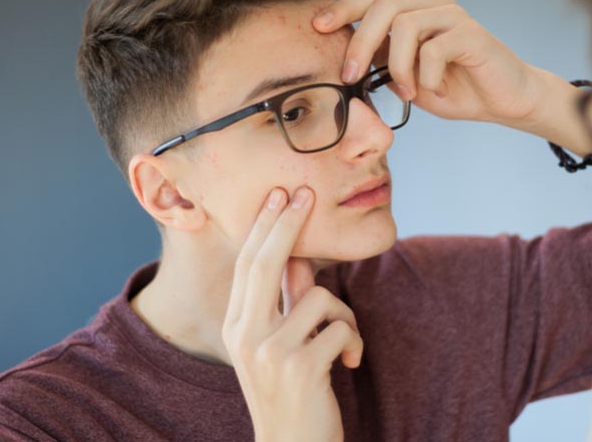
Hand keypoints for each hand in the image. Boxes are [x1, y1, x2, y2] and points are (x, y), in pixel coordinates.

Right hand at [222, 187, 361, 441]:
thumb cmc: (290, 395)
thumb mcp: (280, 345)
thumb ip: (286, 302)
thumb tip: (298, 257)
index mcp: (237, 326)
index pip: (248, 265)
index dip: (265, 227)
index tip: (280, 195)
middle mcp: (246, 335)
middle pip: (266, 264)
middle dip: (289, 224)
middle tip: (305, 194)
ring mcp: (270, 352)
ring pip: (321, 299)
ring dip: (345, 317)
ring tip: (343, 346)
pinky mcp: (300, 368)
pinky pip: (341, 329)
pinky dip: (354, 343)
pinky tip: (348, 365)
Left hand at [313, 0, 546, 124]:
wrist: (503, 102)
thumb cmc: (453, 88)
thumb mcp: (405, 78)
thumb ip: (380, 63)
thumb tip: (341, 60)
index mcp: (413, 10)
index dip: (341, 10)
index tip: (317, 28)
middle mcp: (432, 4)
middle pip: (382, 7)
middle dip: (359, 44)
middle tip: (351, 77)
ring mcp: (453, 16)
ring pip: (406, 27)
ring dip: (398, 67)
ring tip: (406, 92)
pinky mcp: (472, 34)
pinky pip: (434, 49)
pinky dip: (426, 76)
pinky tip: (436, 91)